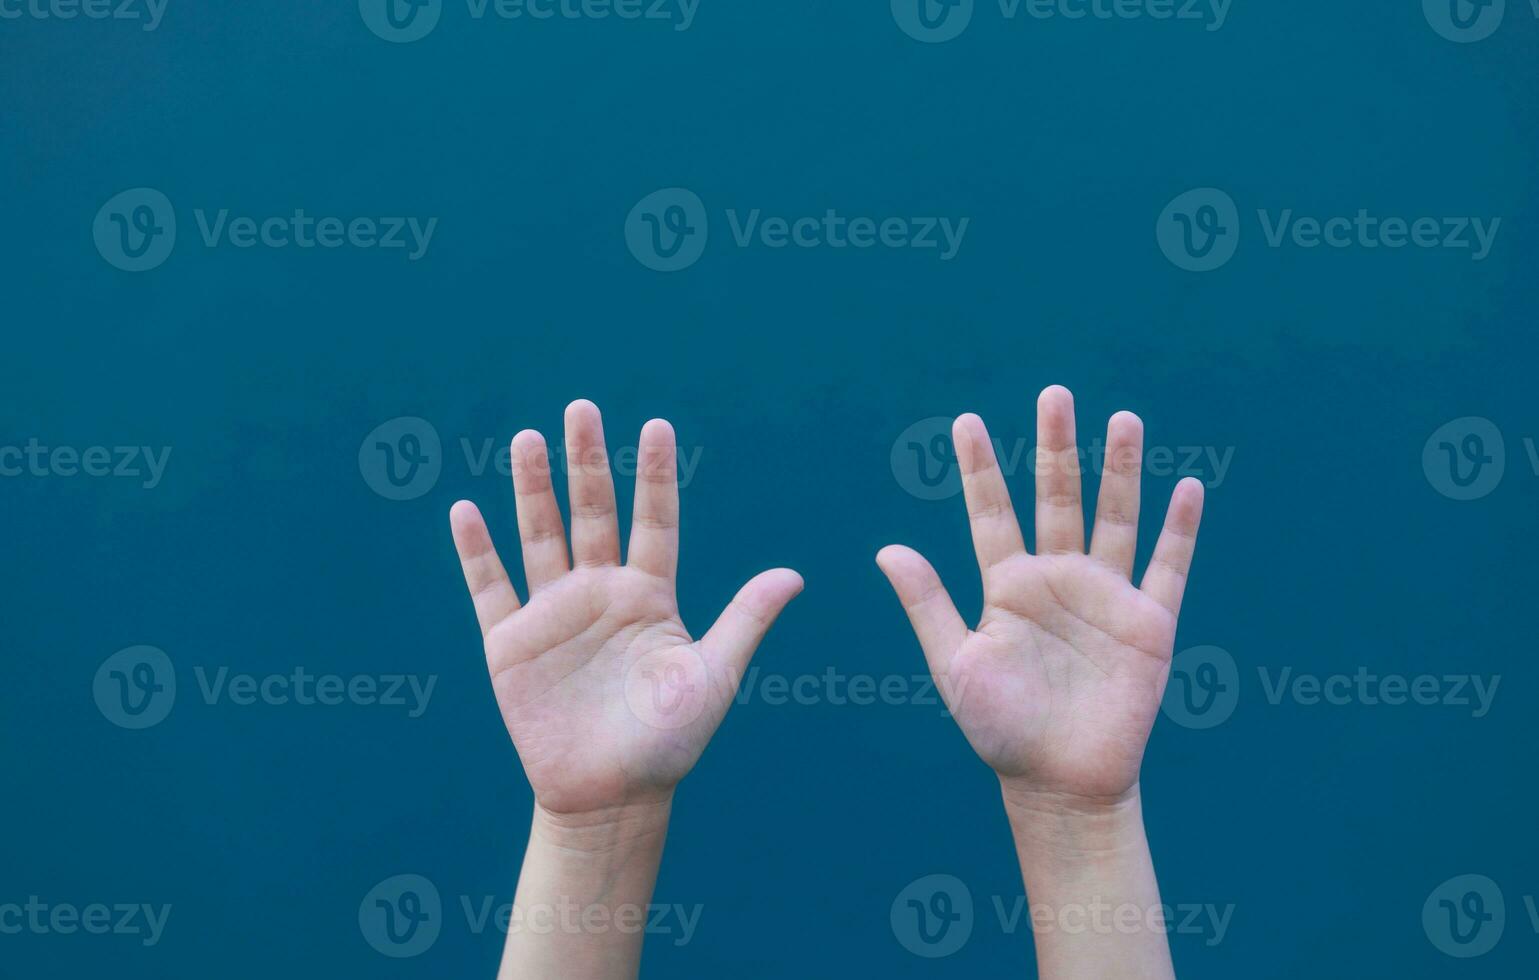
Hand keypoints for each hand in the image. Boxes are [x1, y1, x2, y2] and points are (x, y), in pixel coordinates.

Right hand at [450, 400, 801, 817]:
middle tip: (582, 408)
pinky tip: (466, 511)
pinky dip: (476, 551)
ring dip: (532, 488)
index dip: (655, 476)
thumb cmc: (670, 742)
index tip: (658, 426)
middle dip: (586, 462)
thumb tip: (796, 575)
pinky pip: (490, 588)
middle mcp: (600, 592)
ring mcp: (553, 613)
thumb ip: (745, 621)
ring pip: (539, 535)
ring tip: (529, 438)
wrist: (611, 797)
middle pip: (592, 513)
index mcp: (650, 595)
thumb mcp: (713, 677)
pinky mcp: (510, 644)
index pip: (654, 521)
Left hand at [877, 386, 1204, 806]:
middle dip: (1056, 448)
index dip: (980, 469)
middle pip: (1057, 498)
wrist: (1058, 783)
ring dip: (1119, 471)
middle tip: (1054, 395)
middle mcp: (1057, 579)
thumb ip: (928, 605)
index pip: (991, 513)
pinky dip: (1179, 529)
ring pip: (1115, 518)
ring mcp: (1105, 597)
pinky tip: (1187, 487)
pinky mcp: (1147, 624)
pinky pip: (1168, 567)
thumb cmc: (1000, 729)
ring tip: (1121, 418)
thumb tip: (886, 549)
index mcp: (1007, 586)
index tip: (965, 422)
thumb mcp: (955, 664)